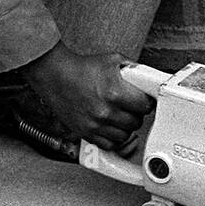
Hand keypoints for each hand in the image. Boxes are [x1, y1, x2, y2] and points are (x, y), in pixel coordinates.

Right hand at [19, 42, 153, 148]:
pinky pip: (108, 144)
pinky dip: (111, 138)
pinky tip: (109, 126)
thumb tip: (148, 79)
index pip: (145, 106)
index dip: (146, 102)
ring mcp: (95, 124)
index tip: (143, 101)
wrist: (56, 76)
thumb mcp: (113, 60)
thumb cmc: (82, 68)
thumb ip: (133, 70)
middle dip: (135, 114)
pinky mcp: (85, 132)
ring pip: (124, 136)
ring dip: (124, 127)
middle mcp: (106, 111)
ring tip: (118, 116)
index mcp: (115, 92)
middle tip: (129, 106)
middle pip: (136, 122)